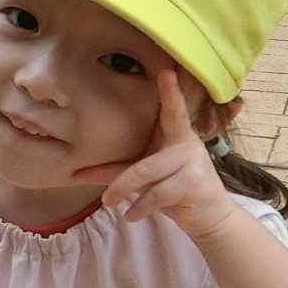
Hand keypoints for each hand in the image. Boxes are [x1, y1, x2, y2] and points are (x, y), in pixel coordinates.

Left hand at [74, 70, 234, 237]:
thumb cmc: (173, 188)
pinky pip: (159, 195)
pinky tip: (132, 215)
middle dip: (120, 182)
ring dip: (126, 194)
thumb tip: (79, 173)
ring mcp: (193, 163)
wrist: (208, 215)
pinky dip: (142, 207)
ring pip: (148, 177)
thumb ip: (119, 170)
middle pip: (143, 163)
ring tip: (112, 205)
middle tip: (104, 199)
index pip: (173, 111)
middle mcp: (187, 144)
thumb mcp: (147, 175)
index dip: (171, 92)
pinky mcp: (196, 184)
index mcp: (176, 134)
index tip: (168, 71)